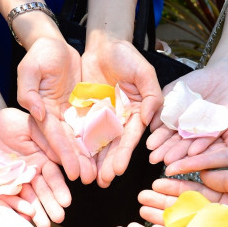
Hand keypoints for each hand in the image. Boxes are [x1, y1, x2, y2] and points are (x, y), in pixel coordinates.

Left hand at [0, 108, 72, 226]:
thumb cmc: (11, 120)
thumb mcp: (33, 126)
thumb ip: (49, 139)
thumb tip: (65, 156)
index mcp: (46, 158)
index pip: (55, 174)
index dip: (61, 187)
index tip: (67, 201)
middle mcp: (35, 172)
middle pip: (44, 190)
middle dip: (52, 204)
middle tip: (60, 218)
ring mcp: (20, 180)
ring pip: (30, 198)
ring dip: (38, 212)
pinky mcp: (3, 186)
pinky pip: (10, 200)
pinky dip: (17, 211)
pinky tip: (23, 221)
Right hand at [17, 37, 96, 183]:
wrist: (53, 44)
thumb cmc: (40, 55)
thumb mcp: (29, 70)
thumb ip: (28, 92)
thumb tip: (37, 113)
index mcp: (41, 112)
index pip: (54, 137)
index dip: (63, 154)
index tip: (73, 171)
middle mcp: (55, 118)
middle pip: (68, 144)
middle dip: (78, 163)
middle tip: (89, 180)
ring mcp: (68, 116)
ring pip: (80, 140)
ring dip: (89, 158)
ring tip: (100, 175)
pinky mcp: (81, 110)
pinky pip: (91, 128)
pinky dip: (98, 142)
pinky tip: (108, 155)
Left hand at [81, 37, 162, 186]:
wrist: (103, 45)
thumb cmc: (127, 56)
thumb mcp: (144, 72)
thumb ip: (151, 95)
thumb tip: (148, 118)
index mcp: (135, 113)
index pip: (130, 138)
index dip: (124, 154)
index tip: (118, 169)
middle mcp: (119, 120)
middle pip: (113, 146)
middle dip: (108, 165)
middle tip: (103, 181)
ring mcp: (102, 119)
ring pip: (97, 144)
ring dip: (94, 162)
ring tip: (90, 179)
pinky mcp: (86, 114)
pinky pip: (81, 132)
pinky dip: (79, 147)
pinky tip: (76, 161)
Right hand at [137, 169, 227, 226]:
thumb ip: (227, 176)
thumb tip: (203, 172)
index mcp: (227, 198)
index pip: (194, 191)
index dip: (173, 187)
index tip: (155, 182)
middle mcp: (219, 217)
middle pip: (183, 209)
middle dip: (161, 203)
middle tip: (140, 198)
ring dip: (162, 220)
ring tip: (141, 213)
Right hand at [147, 66, 227, 167]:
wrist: (221, 74)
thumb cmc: (196, 82)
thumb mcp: (174, 92)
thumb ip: (162, 107)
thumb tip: (149, 124)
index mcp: (178, 123)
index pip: (166, 133)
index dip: (158, 140)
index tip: (149, 147)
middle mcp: (190, 130)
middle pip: (177, 142)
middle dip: (166, 150)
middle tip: (155, 159)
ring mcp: (204, 130)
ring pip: (192, 143)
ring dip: (181, 152)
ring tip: (170, 159)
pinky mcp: (220, 128)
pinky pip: (211, 137)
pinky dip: (202, 144)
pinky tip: (192, 151)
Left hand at [163, 73, 227, 175]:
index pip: (219, 160)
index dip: (195, 164)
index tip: (173, 169)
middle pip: (205, 155)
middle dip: (180, 159)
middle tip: (155, 163)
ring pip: (201, 144)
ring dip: (179, 148)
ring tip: (155, 151)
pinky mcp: (227, 126)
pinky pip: (204, 131)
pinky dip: (187, 133)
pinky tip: (169, 133)